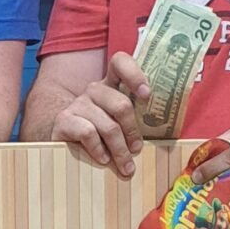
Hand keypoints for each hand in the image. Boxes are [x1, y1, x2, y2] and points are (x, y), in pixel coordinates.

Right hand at [50, 51, 149, 177]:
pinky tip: (103, 159)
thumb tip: (165, 140)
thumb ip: (136, 122)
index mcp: (110, 85)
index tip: (146, 95)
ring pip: (107, 125)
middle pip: (120, 104)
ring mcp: (78, 104)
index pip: (119, 62)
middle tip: (137, 149)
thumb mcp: (120, 125)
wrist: (65, 146)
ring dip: (120, 149)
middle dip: (132, 131)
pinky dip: (99, 149)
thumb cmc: (101, 137)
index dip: (134, 74)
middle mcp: (94, 91)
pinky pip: (88, 133)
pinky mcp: (64, 120)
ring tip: (125, 166)